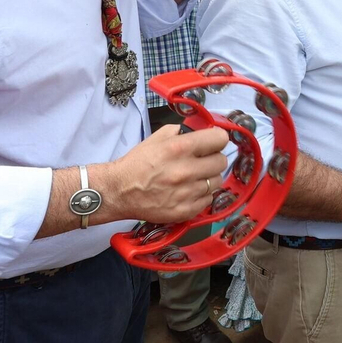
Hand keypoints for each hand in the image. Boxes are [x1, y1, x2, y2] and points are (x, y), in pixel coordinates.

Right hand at [104, 125, 228, 224]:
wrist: (119, 192)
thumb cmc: (137, 163)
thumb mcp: (156, 138)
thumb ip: (179, 132)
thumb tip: (199, 132)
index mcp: (180, 148)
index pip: (220, 139)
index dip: (217, 139)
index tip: (213, 143)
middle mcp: (186, 170)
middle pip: (221, 162)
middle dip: (213, 159)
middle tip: (203, 161)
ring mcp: (187, 193)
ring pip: (217, 182)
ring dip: (208, 178)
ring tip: (194, 178)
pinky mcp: (186, 211)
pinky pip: (208, 199)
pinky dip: (202, 195)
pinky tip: (189, 192)